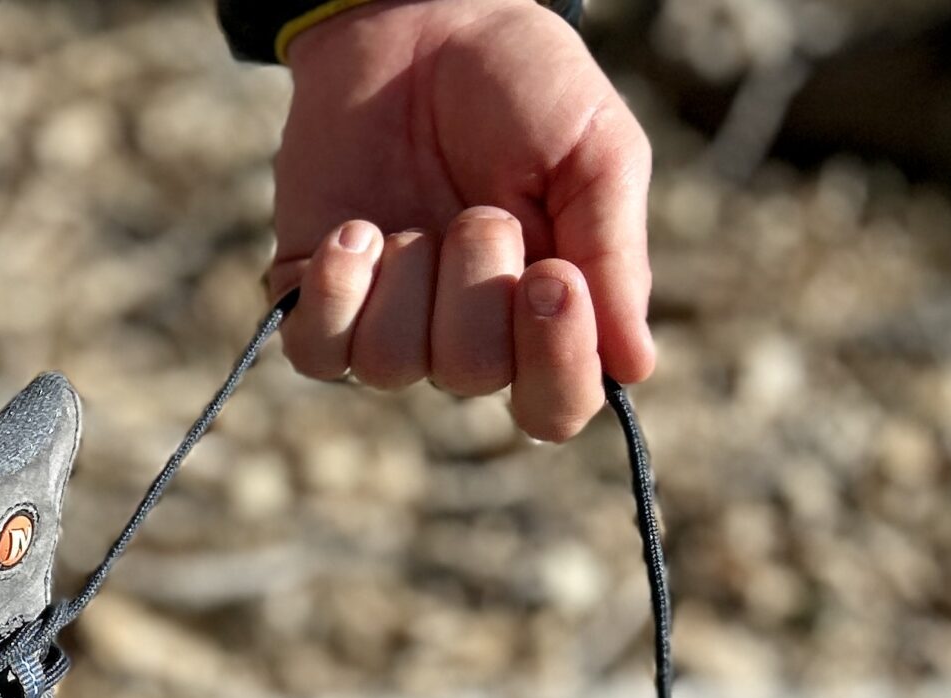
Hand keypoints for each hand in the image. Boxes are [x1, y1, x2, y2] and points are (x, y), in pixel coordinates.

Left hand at [266, 0, 654, 440]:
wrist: (420, 22)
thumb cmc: (522, 85)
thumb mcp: (596, 152)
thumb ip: (614, 254)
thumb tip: (633, 366)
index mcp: (545, 315)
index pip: (556, 406)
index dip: (554, 361)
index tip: (552, 279)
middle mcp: (467, 334)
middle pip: (472, 378)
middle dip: (477, 285)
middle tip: (482, 210)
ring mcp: (389, 321)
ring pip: (390, 367)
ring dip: (408, 280)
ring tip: (413, 219)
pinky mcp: (317, 299)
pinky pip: (317, 354)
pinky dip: (336, 295)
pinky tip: (355, 233)